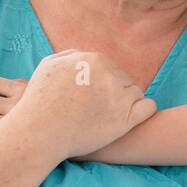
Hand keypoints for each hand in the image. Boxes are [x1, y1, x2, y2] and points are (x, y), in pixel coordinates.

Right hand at [13, 50, 155, 159]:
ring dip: (126, 104)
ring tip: (108, 119)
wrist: (39, 132)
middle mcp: (110, 74)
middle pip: (123, 80)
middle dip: (113, 94)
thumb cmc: (39, 102)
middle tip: (97, 112)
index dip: (101, 85)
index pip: (110, 68)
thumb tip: (85, 54)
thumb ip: (70, 55)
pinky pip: (148, 107)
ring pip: (135, 93)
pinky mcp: (126, 118)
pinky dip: (143, 112)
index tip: (90, 100)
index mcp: (94, 59)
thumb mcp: (49, 66)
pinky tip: (129, 120)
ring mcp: (119, 96)